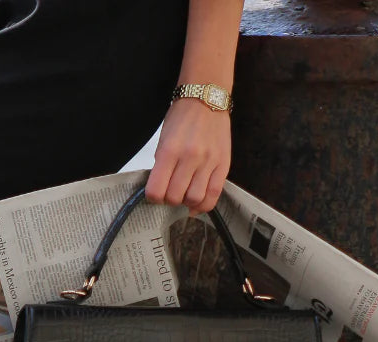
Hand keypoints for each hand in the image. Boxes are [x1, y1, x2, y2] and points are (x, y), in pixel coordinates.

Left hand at [145, 98, 230, 215]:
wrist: (206, 99)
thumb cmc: (181, 118)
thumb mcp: (163, 140)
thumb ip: (162, 166)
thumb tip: (161, 191)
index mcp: (169, 151)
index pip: (156, 191)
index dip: (153, 197)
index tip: (155, 193)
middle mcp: (189, 158)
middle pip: (174, 198)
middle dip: (169, 200)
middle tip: (170, 191)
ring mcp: (209, 162)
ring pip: (194, 199)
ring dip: (186, 202)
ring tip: (184, 194)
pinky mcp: (223, 165)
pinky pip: (213, 196)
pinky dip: (203, 206)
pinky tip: (196, 204)